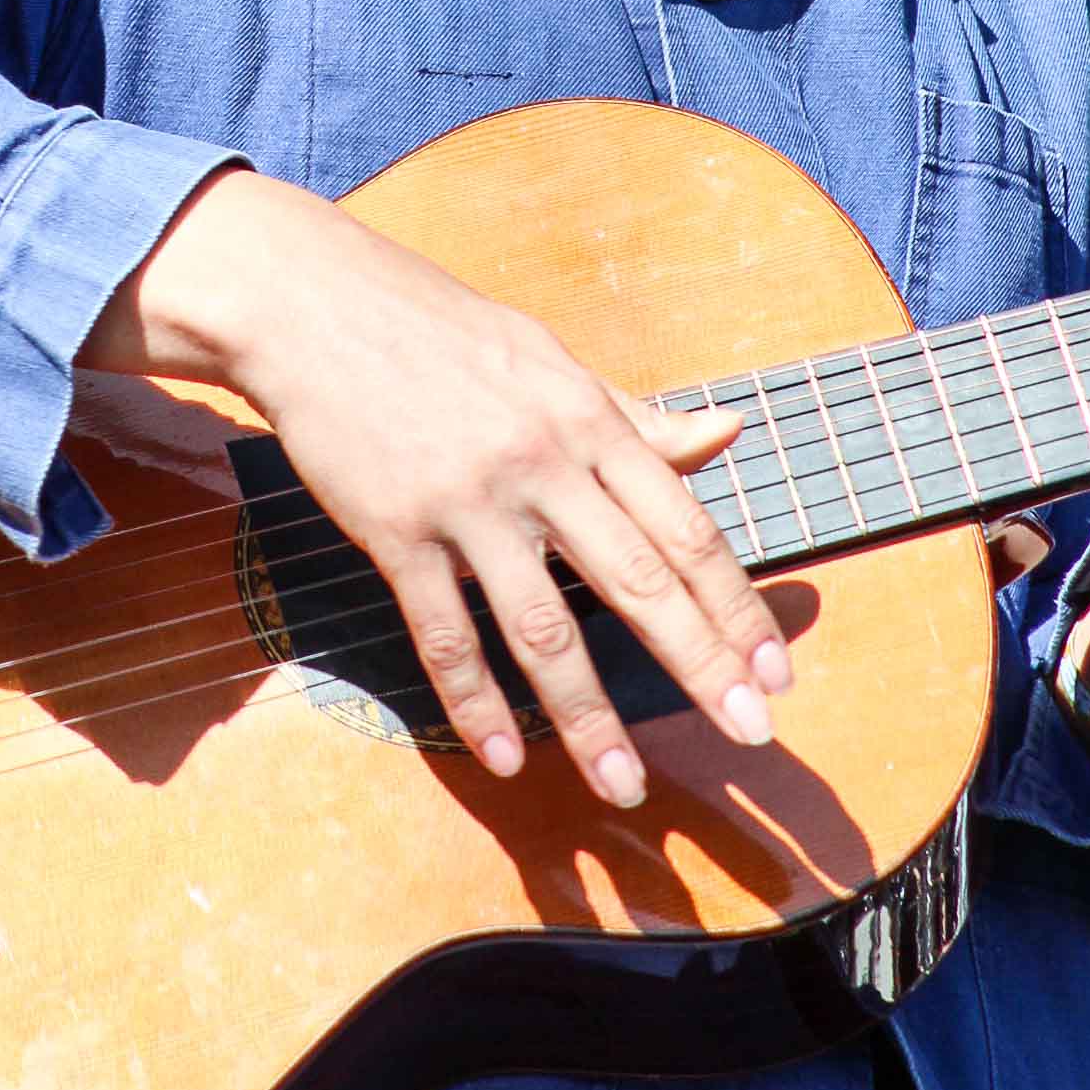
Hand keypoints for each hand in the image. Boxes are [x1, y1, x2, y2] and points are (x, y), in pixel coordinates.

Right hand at [81, 166, 793, 805]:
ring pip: (542, 629)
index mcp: (586, 419)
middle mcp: (539, 463)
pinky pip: (444, 634)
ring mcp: (465, 502)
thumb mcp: (549, 359)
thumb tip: (726, 433)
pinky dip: (474, 702)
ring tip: (625, 785)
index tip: (776, 672)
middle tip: (750, 735)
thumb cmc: (439, 329)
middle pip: (636, 582)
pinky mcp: (395, 531)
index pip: (683, 527)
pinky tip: (504, 756)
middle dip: (700, 666)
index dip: (735, 606)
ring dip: (589, 718)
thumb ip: (635, 416)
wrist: (312, 305)